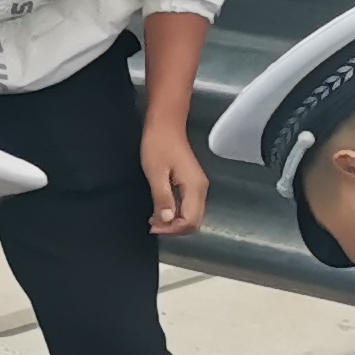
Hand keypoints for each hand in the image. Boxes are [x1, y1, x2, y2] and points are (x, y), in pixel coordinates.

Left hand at [144, 121, 207, 237]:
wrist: (165, 125)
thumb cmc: (158, 144)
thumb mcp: (156, 173)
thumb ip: (162, 198)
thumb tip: (167, 220)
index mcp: (195, 187)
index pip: (190, 221)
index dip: (172, 229)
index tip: (154, 227)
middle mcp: (201, 189)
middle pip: (194, 222)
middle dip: (175, 229)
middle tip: (153, 226)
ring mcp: (198, 186)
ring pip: (192, 216)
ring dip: (175, 223)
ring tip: (155, 219)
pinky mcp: (192, 183)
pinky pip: (189, 207)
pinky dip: (177, 213)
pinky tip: (161, 210)